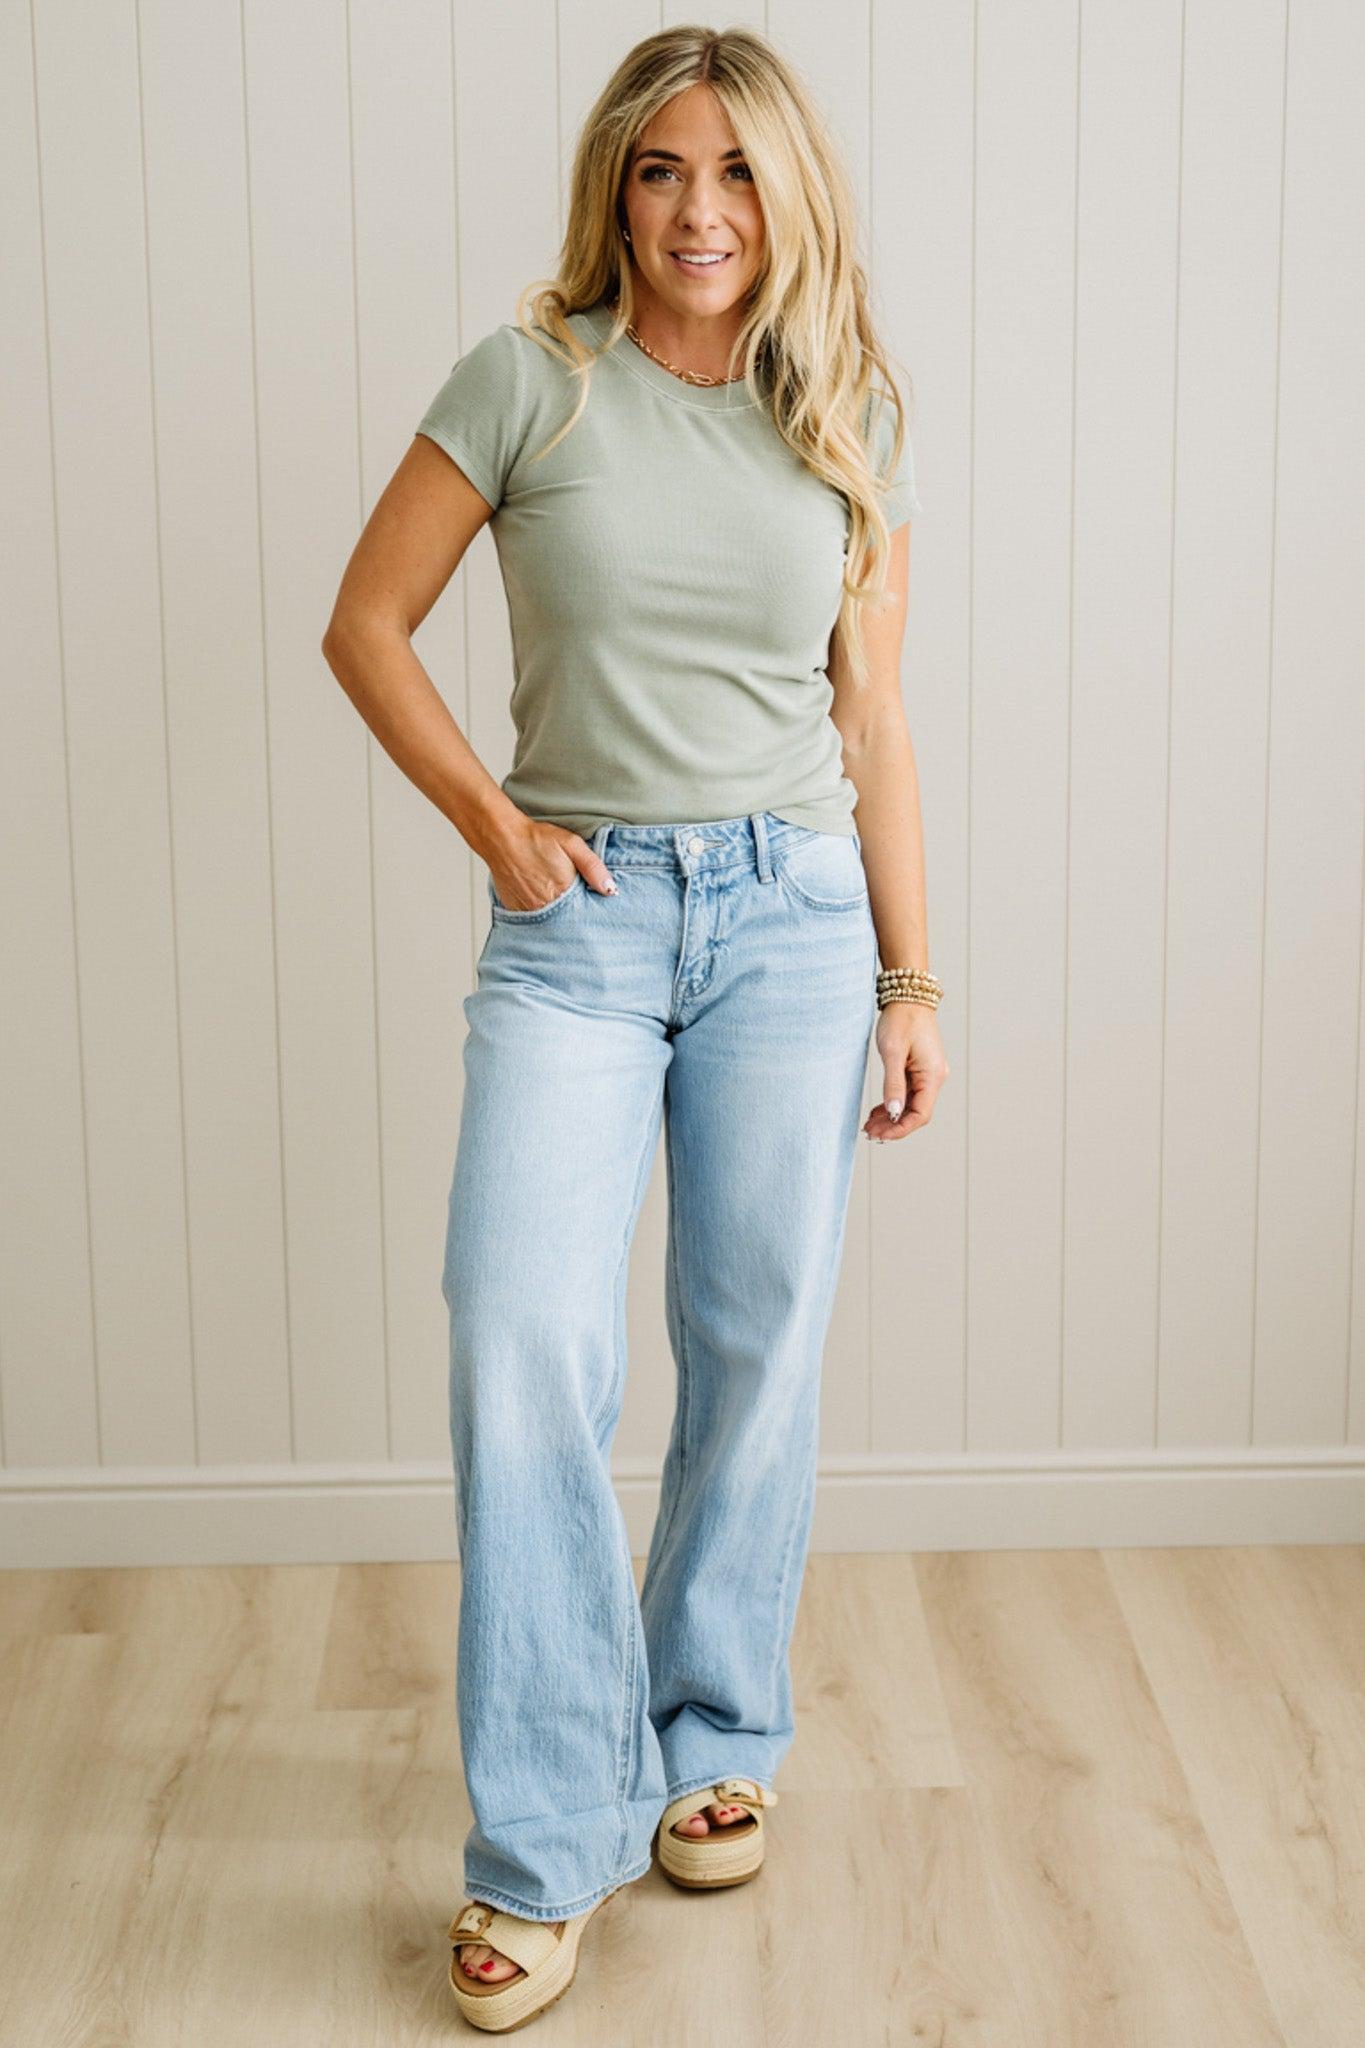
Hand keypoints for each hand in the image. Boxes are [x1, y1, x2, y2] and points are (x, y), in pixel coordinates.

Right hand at [486, 819, 616, 911]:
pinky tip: (540, 901)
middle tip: (573, 904)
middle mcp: (546, 906)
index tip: (592, 906)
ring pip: (550, 922)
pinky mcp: (515, 911)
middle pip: (567, 921)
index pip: (584, 912)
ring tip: (555, 900)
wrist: (501, 838)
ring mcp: (529, 911)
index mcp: (563, 891)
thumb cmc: (536, 839)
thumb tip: (610, 889)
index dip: (588, 910)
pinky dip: (539, 915)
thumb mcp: (572, 844)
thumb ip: (593, 867)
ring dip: (556, 916)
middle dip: (573, 916)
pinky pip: (532, 920)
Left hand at [863, 1001, 948, 1141]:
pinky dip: (893, 1104)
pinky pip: (907, 1094)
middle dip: (893, 1126)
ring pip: (910, 1105)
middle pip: (915, 1113)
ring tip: (869, 1125)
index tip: (881, 1136)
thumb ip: (893, 1084)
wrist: (907, 996)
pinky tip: (877, 1111)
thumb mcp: (893, 1052)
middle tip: (869, 1133)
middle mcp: (934, 1078)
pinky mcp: (918, 1069)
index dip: (901, 1129)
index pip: (920, 1114)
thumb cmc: (901, 1020)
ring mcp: (927, 1074)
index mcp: (932, 1075)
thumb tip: (894, 1112)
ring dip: (891, 1117)